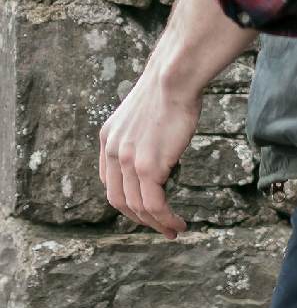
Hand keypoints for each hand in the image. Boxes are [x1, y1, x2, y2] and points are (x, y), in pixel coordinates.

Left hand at [99, 65, 200, 239]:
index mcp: (108, 138)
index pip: (110, 182)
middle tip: (159, 227)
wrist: (174, 76)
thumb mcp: (144, 112)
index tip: (146, 207)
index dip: (127, 199)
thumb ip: (143, 132)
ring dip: (156, 224)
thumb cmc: (170, 86)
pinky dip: (165, 219)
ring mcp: (128, 161)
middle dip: (139, 219)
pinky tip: (178, 223)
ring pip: (137, 207)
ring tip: (173, 230)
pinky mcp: (148, 167)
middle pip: (120, 200)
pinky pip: (154, 204)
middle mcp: (112, 152)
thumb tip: (159, 143)